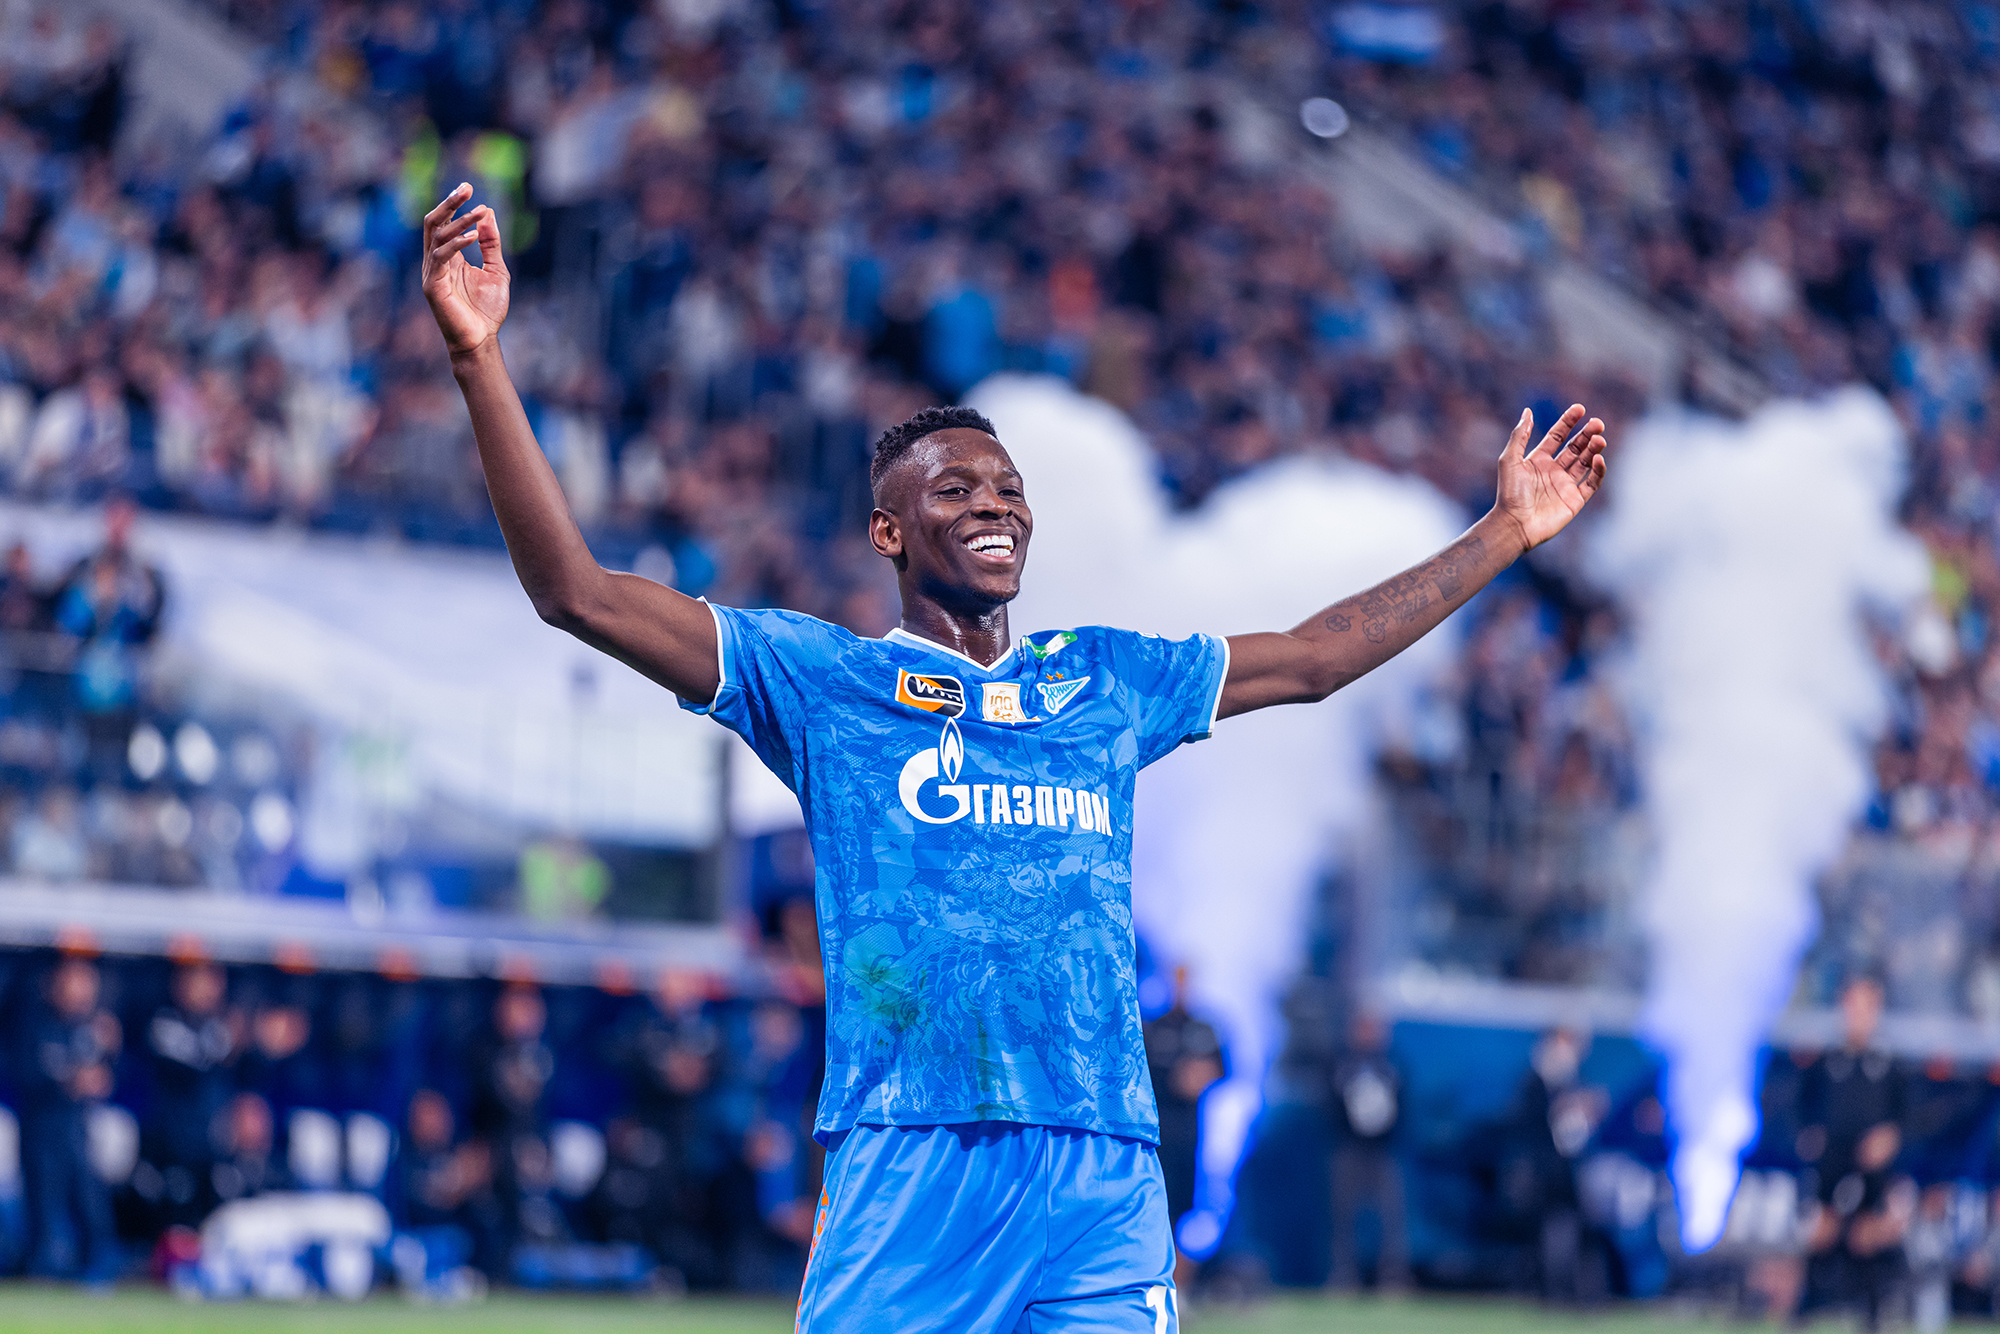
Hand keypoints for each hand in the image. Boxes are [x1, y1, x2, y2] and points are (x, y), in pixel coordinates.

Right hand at [421, 183, 509, 357]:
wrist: (481, 340)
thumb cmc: (486, 310)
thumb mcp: (496, 271)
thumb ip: (491, 244)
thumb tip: (489, 213)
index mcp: (448, 257)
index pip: (445, 223)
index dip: (455, 205)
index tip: (469, 189)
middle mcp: (436, 262)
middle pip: (434, 223)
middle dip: (449, 204)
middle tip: (466, 188)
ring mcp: (432, 273)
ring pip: (437, 236)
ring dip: (459, 221)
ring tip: (480, 210)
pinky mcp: (433, 286)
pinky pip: (440, 257)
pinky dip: (457, 243)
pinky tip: (475, 236)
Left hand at [1492, 403, 1607, 549]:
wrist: (1514, 524)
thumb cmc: (1509, 493)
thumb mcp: (1510, 459)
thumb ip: (1519, 435)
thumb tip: (1528, 411)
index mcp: (1539, 460)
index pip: (1558, 436)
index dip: (1568, 422)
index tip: (1580, 409)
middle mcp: (1553, 471)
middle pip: (1576, 447)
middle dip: (1587, 434)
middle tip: (1598, 423)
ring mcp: (1565, 485)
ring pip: (1586, 462)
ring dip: (1594, 449)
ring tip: (1600, 439)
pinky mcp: (1575, 500)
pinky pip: (1591, 483)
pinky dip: (1597, 471)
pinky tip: (1598, 459)